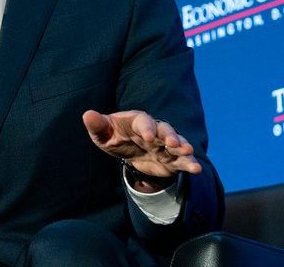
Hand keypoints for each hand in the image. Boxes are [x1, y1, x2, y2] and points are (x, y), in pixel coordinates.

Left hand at [82, 110, 201, 181]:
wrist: (127, 151)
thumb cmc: (113, 137)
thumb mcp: (103, 134)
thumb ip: (97, 125)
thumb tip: (87, 114)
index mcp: (137, 121)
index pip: (143, 121)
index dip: (146, 127)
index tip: (147, 136)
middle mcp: (154, 130)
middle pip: (164, 129)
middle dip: (169, 135)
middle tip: (173, 142)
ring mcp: (164, 144)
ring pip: (176, 143)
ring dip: (182, 147)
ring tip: (189, 152)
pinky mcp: (171, 159)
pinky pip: (181, 160)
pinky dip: (189, 164)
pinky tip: (196, 169)